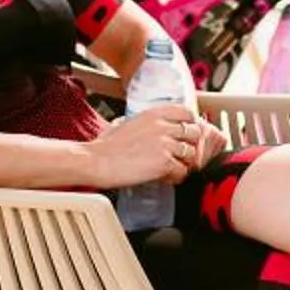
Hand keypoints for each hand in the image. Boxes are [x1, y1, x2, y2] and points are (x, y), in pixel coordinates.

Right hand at [90, 105, 222, 188]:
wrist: (95, 161)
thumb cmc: (105, 146)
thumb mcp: (126, 122)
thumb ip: (144, 122)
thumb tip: (151, 125)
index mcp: (153, 114)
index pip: (187, 112)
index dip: (190, 124)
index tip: (185, 134)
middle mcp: (162, 126)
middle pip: (194, 133)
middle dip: (190, 145)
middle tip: (181, 155)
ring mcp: (165, 144)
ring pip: (191, 153)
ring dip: (184, 163)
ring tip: (171, 169)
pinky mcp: (164, 163)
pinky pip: (183, 171)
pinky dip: (176, 177)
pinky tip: (165, 178)